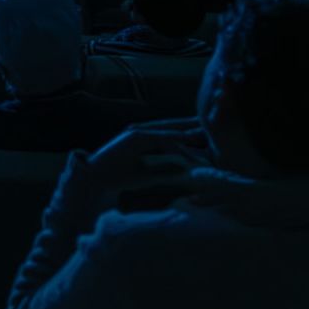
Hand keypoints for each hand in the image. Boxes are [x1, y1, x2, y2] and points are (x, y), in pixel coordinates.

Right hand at [83, 120, 208, 186]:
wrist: (96, 179)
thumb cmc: (118, 178)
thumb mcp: (146, 174)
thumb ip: (162, 169)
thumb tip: (182, 170)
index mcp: (143, 140)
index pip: (170, 136)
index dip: (187, 137)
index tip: (206, 141)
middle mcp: (140, 133)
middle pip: (172, 129)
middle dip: (191, 130)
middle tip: (212, 132)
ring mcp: (136, 133)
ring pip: (168, 133)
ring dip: (186, 137)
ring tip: (205, 141)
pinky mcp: (134, 137)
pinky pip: (159, 138)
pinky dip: (174, 143)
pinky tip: (187, 147)